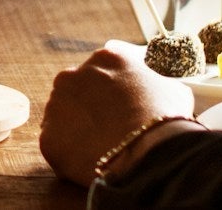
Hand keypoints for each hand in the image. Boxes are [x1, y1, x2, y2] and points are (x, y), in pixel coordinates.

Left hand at [40, 41, 193, 185]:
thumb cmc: (165, 119)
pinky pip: (57, 146)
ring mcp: (56, 106)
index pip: (101, 73)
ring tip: (101, 148)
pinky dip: (69, 155)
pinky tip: (90, 162)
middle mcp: (73, 75)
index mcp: (104, 59)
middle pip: (76, 92)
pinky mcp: (48, 138)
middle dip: (88, 109)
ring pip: (62, 118)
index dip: (111, 95)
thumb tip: (158, 90)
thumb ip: (156, 83)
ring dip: (76, 131)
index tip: (119, 110)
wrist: (150, 152)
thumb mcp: (172, 89)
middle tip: (108, 130)